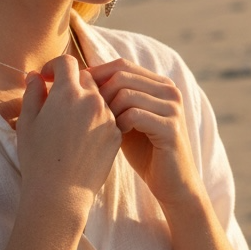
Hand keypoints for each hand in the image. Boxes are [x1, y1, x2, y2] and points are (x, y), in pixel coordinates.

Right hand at [16, 55, 120, 216]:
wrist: (61, 194)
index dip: (54, 66)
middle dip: (72, 83)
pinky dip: (98, 118)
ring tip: (71, 121)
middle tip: (59, 100)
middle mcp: (92, 100)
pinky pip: (109, 116)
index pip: (67, 63)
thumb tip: (35, 77)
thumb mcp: (28, 123)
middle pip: (86, 77)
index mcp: (68, 93)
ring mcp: (107, 117)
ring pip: (99, 97)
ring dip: (86, 101)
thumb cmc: (38, 158)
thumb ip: (32, 93)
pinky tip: (84, 136)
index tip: (47, 78)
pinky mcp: (116, 134)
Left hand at [89, 59, 203, 210]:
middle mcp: (170, 90)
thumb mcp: (126, 118)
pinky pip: (134, 114)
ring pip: (125, 94)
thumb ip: (113, 98)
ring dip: (108, 112)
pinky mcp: (171, 127)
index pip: (121, 65)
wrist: (171, 184)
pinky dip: (119, 125)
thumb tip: (81, 77)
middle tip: (92, 116)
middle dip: (99, 94)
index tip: (77, 94)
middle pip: (121, 75)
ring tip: (107, 128)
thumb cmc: (144, 151)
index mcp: (160, 84)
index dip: (96, 75)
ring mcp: (172, 108)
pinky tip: (118, 136)